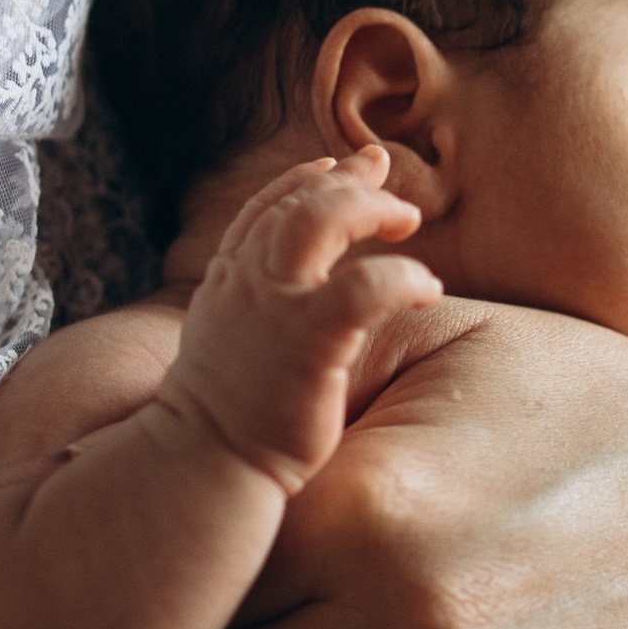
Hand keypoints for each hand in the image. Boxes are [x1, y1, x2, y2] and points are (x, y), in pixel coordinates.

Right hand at [163, 148, 436, 495]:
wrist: (202, 464)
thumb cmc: (225, 418)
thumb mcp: (227, 344)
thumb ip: (252, 308)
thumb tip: (287, 299)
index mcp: (229, 281)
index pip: (266, 207)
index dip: (306, 178)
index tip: (340, 164)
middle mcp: (247, 282)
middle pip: (299, 201)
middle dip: (349, 180)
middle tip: (388, 180)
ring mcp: (275, 308)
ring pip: (322, 220)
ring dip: (372, 208)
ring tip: (409, 219)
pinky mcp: (309, 342)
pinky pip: (364, 287)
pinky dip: (403, 277)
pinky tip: (426, 289)